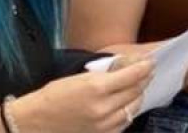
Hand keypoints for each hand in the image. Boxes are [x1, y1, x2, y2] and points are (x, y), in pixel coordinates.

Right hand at [14, 57, 152, 132]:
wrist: (35, 121)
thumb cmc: (54, 94)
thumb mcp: (80, 76)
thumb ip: (105, 74)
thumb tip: (126, 67)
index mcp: (97, 88)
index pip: (132, 76)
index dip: (145, 67)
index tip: (151, 62)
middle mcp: (103, 108)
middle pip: (135, 92)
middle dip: (144, 80)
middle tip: (147, 72)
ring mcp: (103, 125)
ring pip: (132, 109)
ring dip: (138, 97)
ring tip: (138, 88)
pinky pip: (123, 124)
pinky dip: (128, 113)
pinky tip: (126, 106)